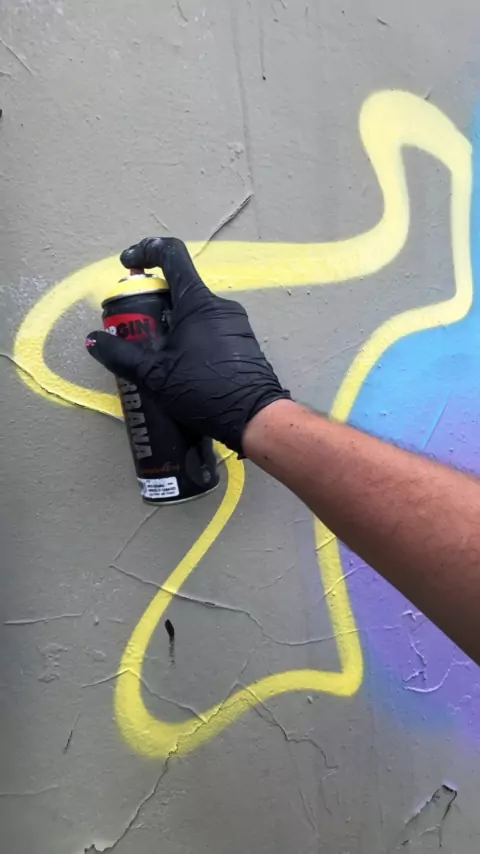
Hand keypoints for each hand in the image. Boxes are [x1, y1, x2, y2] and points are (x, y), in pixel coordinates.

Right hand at [85, 237, 289, 454]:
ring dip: (169, 323)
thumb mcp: (154, 376)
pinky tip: (178, 366)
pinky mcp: (241, 342)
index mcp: (197, 302)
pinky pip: (207, 328)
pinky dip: (188, 337)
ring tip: (154, 355)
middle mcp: (218, 304)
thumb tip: (94, 339)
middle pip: (178, 288)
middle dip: (151, 302)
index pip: (171, 254)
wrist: (254, 418)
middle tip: (133, 329)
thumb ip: (121, 355)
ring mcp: (234, 323)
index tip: (127, 265)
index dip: (145, 251)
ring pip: (192, 311)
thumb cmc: (204, 390)